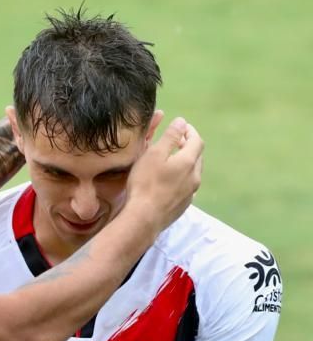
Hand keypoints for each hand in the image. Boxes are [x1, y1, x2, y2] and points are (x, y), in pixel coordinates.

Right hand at [124, 117, 202, 232]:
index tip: (181, 126)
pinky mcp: (184, 205)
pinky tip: (170, 181)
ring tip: (172, 160)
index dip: (190, 131)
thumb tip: (182, 122)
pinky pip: (188, 186)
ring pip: (193, 172)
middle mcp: (194, 176)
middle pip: (197, 156)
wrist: (144, 218)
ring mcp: (191, 193)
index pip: (196, 140)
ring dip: (186, 162)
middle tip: (176, 141)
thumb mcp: (154, 154)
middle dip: (189, 146)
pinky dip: (182, 177)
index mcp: (188, 162)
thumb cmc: (145, 183)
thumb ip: (170, 136)